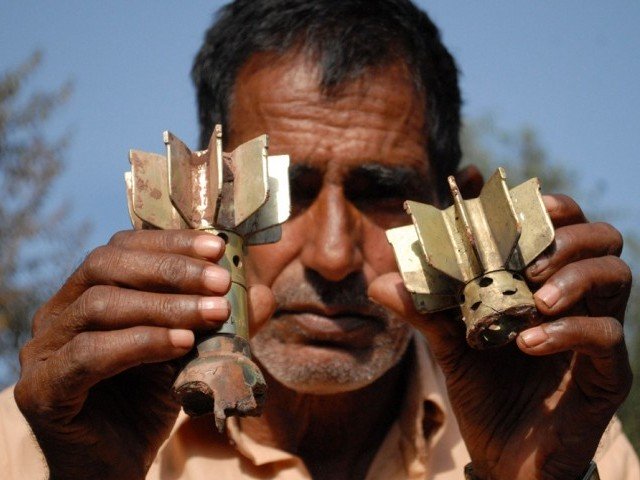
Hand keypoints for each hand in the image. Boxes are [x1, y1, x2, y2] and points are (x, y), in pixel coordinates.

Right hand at [14, 230, 273, 479]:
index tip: (218, 248)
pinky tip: (182, 344)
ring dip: (165, 306)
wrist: (113, 463)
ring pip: (100, 306)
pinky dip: (141, 342)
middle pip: (106, 266)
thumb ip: (217, 322)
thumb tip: (260, 294)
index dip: (170, 243)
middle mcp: (57, 313)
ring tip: (213, 313)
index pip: (123, 248)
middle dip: (171, 269)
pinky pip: (90, 354)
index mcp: (85, 293)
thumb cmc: (146, 400)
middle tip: (221, 282)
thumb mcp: (186, 352)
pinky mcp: (41, 389)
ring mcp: (43, 350)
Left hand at [370, 194, 631, 478]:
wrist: (503, 456)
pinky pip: (608, 335)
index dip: (544, 206)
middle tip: (526, 259)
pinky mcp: (608, 373)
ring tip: (534, 298)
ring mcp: (596, 333)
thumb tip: (380, 282)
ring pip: (616, 275)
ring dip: (573, 276)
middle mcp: (576, 299)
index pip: (562, 224)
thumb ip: (424, 311)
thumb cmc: (483, 391)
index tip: (513, 206)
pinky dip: (568, 331)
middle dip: (566, 235)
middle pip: (601, 237)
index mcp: (542, 281)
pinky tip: (527, 342)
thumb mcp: (448, 345)